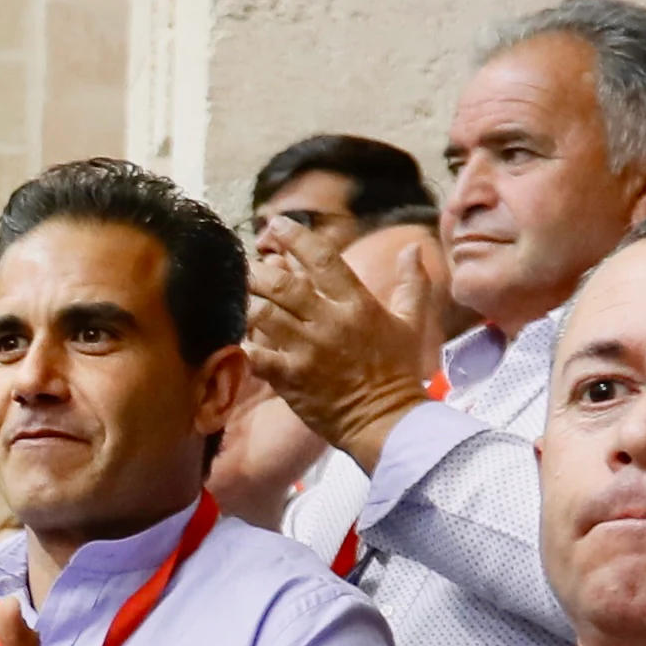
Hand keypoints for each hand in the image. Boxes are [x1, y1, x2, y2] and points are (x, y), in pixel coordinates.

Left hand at [246, 221, 437, 467]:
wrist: (387, 421)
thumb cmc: (400, 371)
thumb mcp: (412, 322)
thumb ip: (413, 282)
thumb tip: (412, 248)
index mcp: (357, 304)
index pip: (322, 258)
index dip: (296, 237)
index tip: (276, 225)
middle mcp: (329, 322)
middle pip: (283, 284)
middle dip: (259, 269)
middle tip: (245, 262)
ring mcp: (307, 350)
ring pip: (264, 315)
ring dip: (246, 301)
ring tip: (236, 293)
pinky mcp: (291, 378)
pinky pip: (256, 355)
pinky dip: (242, 344)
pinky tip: (232, 335)